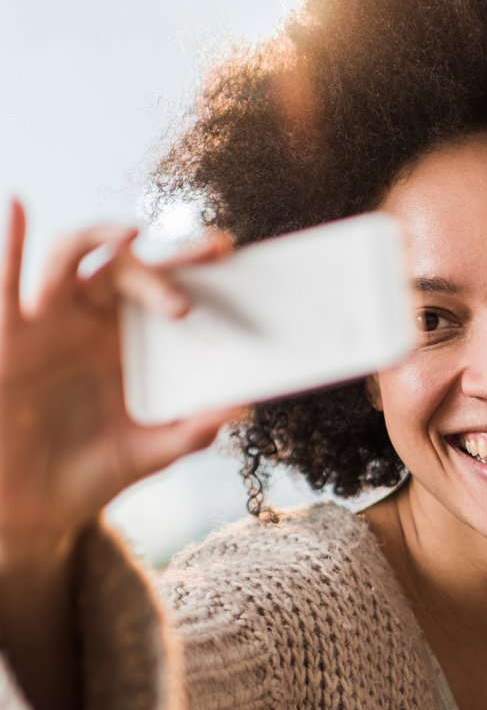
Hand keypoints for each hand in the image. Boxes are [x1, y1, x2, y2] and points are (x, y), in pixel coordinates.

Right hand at [0, 198, 236, 567]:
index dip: (194, 267)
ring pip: (71, 256)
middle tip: (200, 273)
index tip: (228, 252)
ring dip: (99, 238)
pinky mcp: (10, 334)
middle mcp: (93, 322)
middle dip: (164, 264)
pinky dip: (13, 239)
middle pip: (128, 267)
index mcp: (133, 343)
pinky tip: (20, 205)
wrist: (37, 504)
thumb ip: (192, 432)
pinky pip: (8, 281)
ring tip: (130, 236)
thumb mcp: (152, 453)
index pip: (168, 291)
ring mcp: (50, 321)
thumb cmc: (95, 473)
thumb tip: (239, 408)